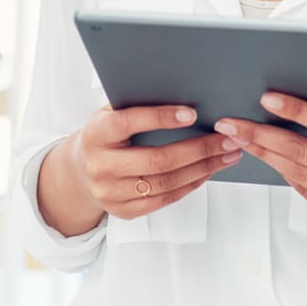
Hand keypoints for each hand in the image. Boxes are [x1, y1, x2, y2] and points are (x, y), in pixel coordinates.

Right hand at [67, 104, 242, 221]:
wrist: (80, 171)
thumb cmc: (106, 134)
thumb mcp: (110, 114)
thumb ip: (136, 105)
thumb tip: (183, 94)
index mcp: (96, 134)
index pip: (127, 123)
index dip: (160, 117)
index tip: (192, 112)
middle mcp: (101, 166)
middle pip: (156, 160)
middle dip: (198, 149)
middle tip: (226, 139)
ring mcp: (111, 192)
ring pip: (165, 183)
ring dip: (202, 169)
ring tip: (226, 155)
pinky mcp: (123, 211)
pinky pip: (164, 200)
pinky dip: (190, 185)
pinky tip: (207, 171)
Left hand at [214, 92, 306, 232]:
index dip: (297, 111)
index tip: (267, 98)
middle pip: (303, 153)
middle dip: (262, 136)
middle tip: (232, 122)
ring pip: (298, 175)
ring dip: (265, 155)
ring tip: (240, 138)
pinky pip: (306, 193)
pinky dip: (285, 173)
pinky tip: (268, 157)